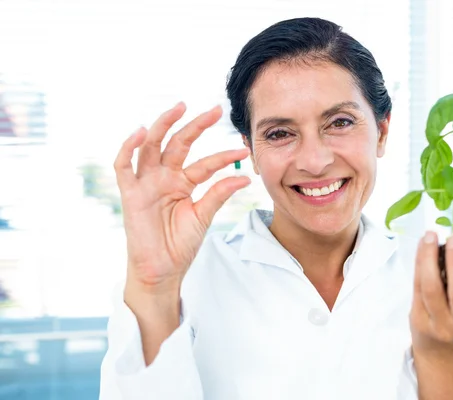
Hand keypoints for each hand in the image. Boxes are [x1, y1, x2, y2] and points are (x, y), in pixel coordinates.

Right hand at [114, 102, 250, 291]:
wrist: (162, 270)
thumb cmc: (180, 244)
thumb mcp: (203, 216)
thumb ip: (219, 194)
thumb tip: (244, 177)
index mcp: (183, 182)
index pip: (205, 163)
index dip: (223, 157)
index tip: (243, 151)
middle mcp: (164, 177)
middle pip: (178, 144)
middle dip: (195, 126)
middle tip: (215, 110)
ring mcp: (146, 183)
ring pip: (151, 146)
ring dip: (163, 125)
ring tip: (180, 108)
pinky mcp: (129, 194)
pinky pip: (123, 166)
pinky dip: (128, 148)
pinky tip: (141, 132)